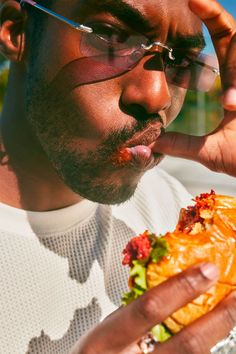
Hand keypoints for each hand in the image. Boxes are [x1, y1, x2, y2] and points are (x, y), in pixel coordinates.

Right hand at [69, 263, 235, 353]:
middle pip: (186, 344)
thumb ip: (134, 312)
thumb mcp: (105, 330)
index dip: (182, 287)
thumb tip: (174, 286)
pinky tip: (214, 331)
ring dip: (219, 331)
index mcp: (106, 342)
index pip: (149, 308)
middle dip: (219, 318)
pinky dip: (207, 346)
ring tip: (232, 310)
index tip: (208, 269)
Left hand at [152, 0, 235, 176]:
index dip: (211, 20)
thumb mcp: (206, 151)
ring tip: (221, 88)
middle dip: (215, 15)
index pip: (224, 43)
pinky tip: (231, 101)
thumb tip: (148, 142)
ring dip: (231, 55)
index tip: (189, 4)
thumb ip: (180, 144)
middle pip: (235, 35)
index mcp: (235, 84)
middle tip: (192, 0)